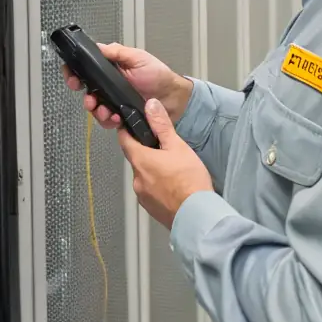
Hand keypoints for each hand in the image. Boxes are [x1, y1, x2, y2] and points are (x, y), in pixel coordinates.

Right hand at [61, 42, 192, 128]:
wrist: (174, 98)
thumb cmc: (159, 75)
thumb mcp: (138, 57)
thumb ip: (116, 52)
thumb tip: (98, 47)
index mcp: (111, 69)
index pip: (86, 69)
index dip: (75, 73)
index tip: (73, 77)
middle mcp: (110, 85)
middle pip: (86, 91)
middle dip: (85, 96)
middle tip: (89, 99)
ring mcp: (114, 101)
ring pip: (95, 108)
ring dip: (96, 110)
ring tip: (104, 110)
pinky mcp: (121, 115)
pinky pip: (107, 121)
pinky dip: (109, 120)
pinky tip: (116, 117)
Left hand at [119, 99, 212, 229]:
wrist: (197, 215)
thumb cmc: (189, 182)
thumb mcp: (177, 146)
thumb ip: (161, 125)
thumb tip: (150, 106)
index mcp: (140, 161)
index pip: (124, 140)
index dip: (127, 131)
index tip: (131, 126)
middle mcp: (137, 180)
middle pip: (137, 160)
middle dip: (148, 154)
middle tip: (166, 152)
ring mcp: (143, 196)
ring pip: (145, 177)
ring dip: (155, 173)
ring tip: (175, 172)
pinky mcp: (151, 209)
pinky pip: (151, 193)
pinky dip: (160, 188)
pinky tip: (175, 188)